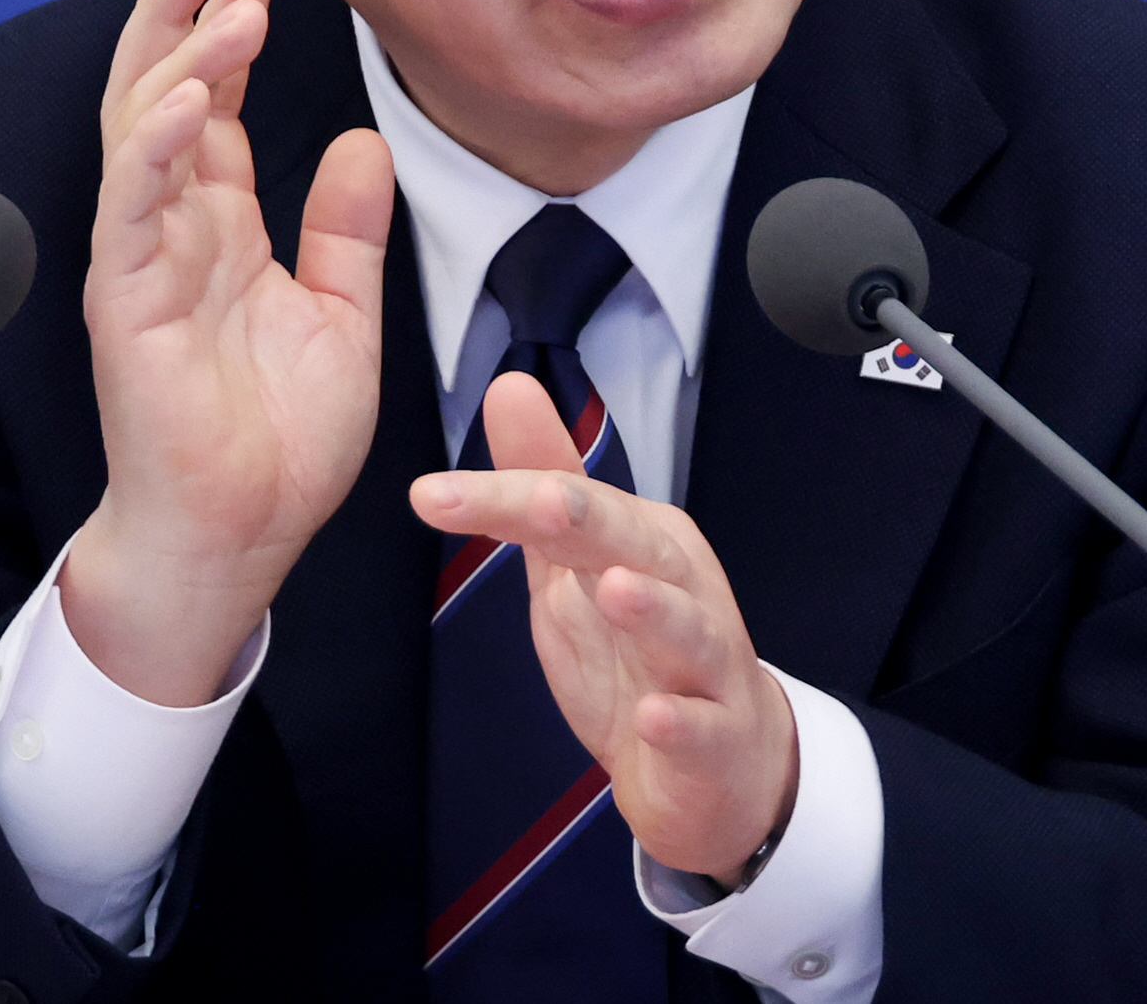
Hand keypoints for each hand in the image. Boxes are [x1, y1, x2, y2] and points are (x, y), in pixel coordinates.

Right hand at [62, 0, 394, 704]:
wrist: (243, 537)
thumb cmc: (282, 440)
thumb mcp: (341, 316)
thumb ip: (347, 231)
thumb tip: (361, 141)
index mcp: (223, 226)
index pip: (213, 108)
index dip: (229, 39)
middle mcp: (176, 228)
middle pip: (163, 94)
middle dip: (179, 16)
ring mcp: (146, 259)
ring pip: (143, 132)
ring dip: (178, 60)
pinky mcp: (129, 301)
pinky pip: (132, 208)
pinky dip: (152, 148)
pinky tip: (181, 101)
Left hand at [410, 371, 798, 885]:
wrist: (714, 760)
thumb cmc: (639, 648)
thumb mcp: (576, 562)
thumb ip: (542, 478)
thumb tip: (508, 385)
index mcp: (641, 537)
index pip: (568, 502)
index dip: (501, 495)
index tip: (430, 495)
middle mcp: (680, 584)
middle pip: (632, 543)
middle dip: (591, 520)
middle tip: (542, 502)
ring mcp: (705, 659)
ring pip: (688, 625)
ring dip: (655, 608)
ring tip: (616, 589)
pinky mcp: (716, 734)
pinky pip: (702, 725)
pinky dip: (680, 721)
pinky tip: (654, 717)